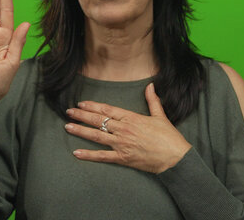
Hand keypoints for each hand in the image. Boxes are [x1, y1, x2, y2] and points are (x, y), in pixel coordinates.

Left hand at [64, 83, 191, 173]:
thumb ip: (152, 100)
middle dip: (82, 115)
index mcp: (132, 118)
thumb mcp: (161, 115)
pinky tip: (76, 153)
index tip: (81, 103)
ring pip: (97, 136)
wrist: (175, 158)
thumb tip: (151, 85)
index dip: (93, 106)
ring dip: (81, 131)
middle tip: (69, 112)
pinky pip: (102, 156)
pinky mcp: (123, 158)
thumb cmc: (169, 137)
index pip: (107, 109)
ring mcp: (122, 144)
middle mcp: (124, 129)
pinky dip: (89, 155)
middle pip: (98, 120)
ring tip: (68, 126)